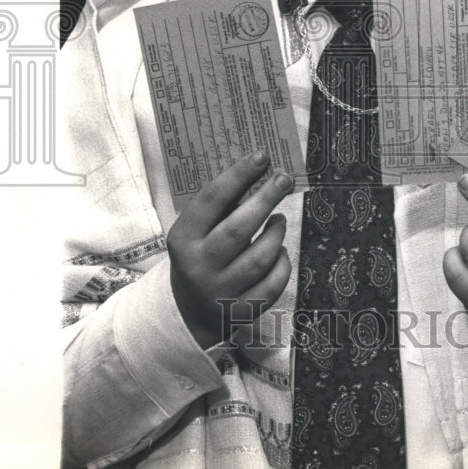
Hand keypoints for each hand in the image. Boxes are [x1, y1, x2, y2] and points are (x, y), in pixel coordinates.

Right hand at [167, 151, 292, 347]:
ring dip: (276, 233)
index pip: (211, 200)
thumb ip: (222, 205)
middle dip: (266, 199)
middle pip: (238, 229)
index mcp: (183, 239)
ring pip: (260, 258)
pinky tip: (279, 251)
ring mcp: (220, 292)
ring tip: (279, 221)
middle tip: (284, 179)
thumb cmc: (201, 253)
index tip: (262, 156)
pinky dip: (282, 263)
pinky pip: (272, 284)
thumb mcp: (198, 230)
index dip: (238, 175)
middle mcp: (199, 266)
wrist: (191, 309)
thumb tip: (260, 169)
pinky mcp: (242, 311)